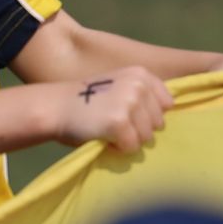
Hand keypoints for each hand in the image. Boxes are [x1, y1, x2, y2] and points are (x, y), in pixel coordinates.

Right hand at [52, 67, 171, 155]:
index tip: (130, 116)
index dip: (149, 116)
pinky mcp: (119, 122)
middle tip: (115, 125)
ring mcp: (129, 103)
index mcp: (141, 74)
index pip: (167, 104)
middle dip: (140, 130)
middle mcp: (138, 85)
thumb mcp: (120, 86)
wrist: (54, 107)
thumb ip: (143, 95)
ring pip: (147, 137)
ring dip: (130, 140)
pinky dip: (119, 149)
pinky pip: (132, 147)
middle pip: (159, 124)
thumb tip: (167, 117)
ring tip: (109, 131)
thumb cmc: (88, 101)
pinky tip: (104, 138)